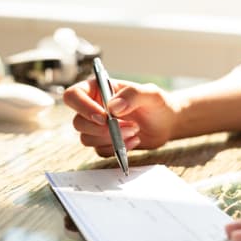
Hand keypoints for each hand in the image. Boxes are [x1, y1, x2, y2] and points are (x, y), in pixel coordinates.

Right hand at [63, 79, 178, 156]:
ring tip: (135, 131)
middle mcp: (93, 108)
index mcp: (98, 89)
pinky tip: (135, 141)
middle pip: (78, 122)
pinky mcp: (105, 142)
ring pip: (87, 139)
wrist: (167, 123)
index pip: (73, 95)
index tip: (104, 117)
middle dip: (102, 129)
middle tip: (129, 125)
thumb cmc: (158, 103)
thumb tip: (112, 107)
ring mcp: (98, 127)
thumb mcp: (150, 93)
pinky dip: (117, 149)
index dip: (83, 108)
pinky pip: (100, 150)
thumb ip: (132, 95)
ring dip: (111, 139)